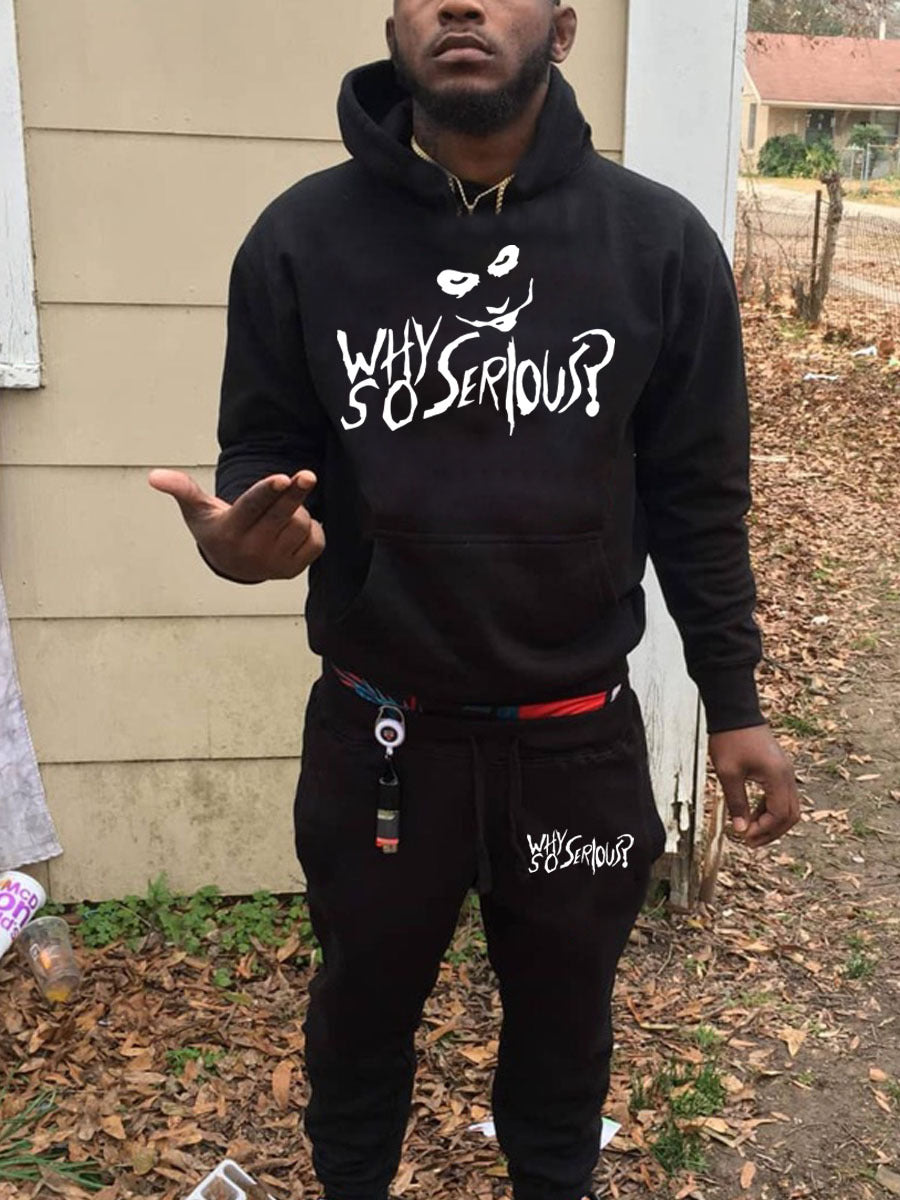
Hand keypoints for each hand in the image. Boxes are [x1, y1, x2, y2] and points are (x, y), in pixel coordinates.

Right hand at [147, 468, 324, 581]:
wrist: (233, 566)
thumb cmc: (216, 528)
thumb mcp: (197, 510)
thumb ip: (181, 489)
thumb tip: (153, 476)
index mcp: (230, 531)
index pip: (252, 507)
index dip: (267, 491)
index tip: (282, 477)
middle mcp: (253, 550)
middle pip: (281, 515)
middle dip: (295, 493)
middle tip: (307, 475)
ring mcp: (275, 562)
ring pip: (301, 524)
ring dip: (297, 510)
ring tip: (279, 512)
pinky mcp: (294, 570)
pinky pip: (316, 541)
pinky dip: (311, 528)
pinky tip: (294, 528)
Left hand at [708, 724, 799, 847]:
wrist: (735, 712)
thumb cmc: (730, 739)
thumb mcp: (728, 773)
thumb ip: (736, 802)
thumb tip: (740, 829)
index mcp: (778, 777)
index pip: (780, 815)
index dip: (764, 830)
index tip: (743, 836)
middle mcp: (787, 776)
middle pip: (790, 815)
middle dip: (771, 831)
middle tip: (749, 842)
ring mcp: (785, 772)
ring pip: (788, 807)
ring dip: (771, 822)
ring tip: (749, 832)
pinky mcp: (779, 769)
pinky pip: (781, 796)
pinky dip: (769, 809)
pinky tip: (752, 815)